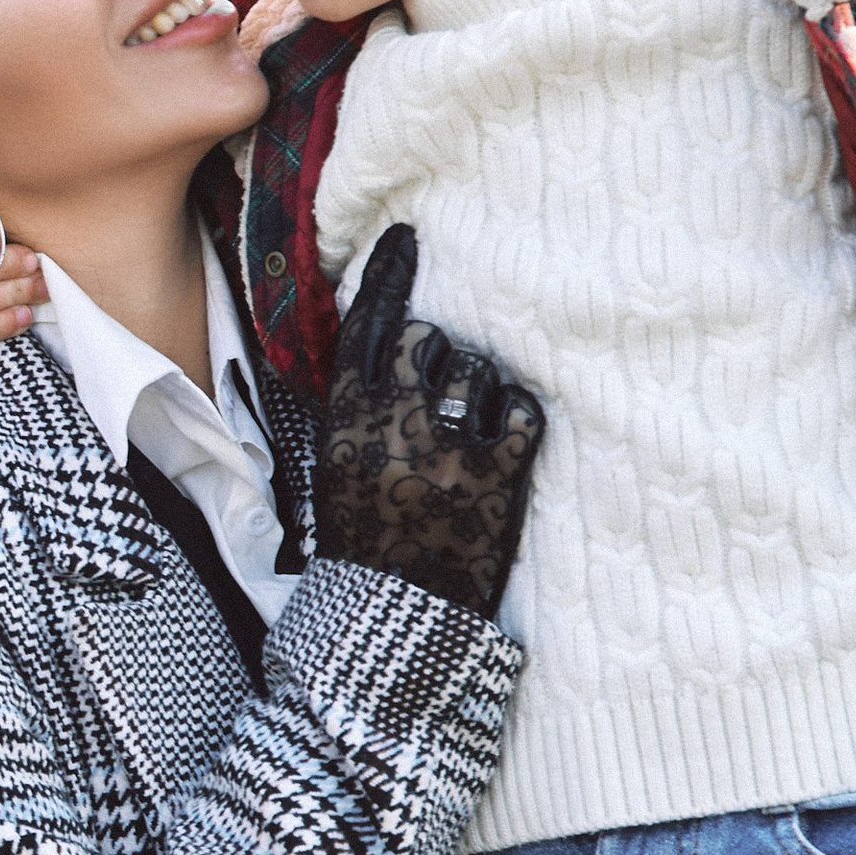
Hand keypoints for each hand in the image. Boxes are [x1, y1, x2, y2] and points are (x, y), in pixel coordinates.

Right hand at [314, 225, 545, 619]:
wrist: (392, 616)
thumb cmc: (363, 539)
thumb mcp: (335, 463)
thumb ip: (358, 404)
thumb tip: (389, 345)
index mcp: (345, 417)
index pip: (369, 322)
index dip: (390, 274)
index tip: (408, 238)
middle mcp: (394, 421)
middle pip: (429, 339)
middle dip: (439, 357)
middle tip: (440, 400)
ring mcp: (448, 445)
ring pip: (477, 369)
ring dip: (477, 392)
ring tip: (466, 437)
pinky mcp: (498, 474)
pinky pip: (520, 409)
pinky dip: (515, 420)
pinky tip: (501, 447)